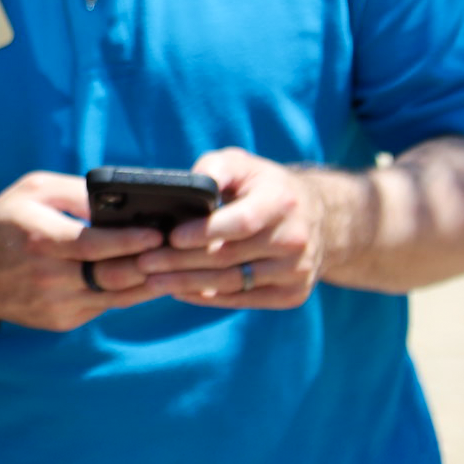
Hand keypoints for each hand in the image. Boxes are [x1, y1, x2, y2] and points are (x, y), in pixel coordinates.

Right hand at [0, 171, 163, 329]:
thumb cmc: (4, 222)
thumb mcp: (32, 190)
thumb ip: (75, 192)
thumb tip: (118, 199)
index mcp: (41, 239)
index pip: (96, 245)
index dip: (131, 240)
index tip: (160, 232)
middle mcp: (50, 277)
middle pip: (113, 276)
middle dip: (150, 263)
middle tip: (180, 249)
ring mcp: (57, 304)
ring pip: (116, 298)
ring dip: (148, 283)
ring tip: (173, 264)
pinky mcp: (62, 321)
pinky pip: (103, 307)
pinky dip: (127, 293)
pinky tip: (145, 278)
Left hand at [134, 149, 323, 309]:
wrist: (319, 219)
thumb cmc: (264, 186)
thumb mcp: (242, 164)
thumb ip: (214, 170)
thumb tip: (185, 186)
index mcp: (281, 202)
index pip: (241, 223)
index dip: (204, 232)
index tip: (171, 236)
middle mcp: (294, 240)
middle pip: (229, 257)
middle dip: (181, 261)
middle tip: (145, 263)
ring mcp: (296, 271)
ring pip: (233, 283)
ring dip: (188, 284)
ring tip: (153, 280)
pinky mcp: (292, 294)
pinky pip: (244, 299)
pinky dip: (209, 297)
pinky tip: (181, 291)